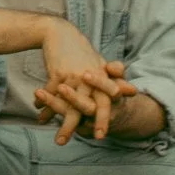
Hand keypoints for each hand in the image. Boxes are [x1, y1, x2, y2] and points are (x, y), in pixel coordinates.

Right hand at [31, 20, 132, 144]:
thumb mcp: (99, 63)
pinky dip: (44, 105)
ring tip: (60, 141)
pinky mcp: (58, 73)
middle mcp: (89, 78)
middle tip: (96, 139)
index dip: (105, 117)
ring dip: (62, 124)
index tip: (103, 134)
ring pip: (69, 106)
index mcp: (101, 76)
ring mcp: (73, 76)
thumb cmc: (80, 51)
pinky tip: (40, 115)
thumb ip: (115, 79)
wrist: (58, 32)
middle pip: (90, 106)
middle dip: (92, 123)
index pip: (106, 100)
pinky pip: (51, 94)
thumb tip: (134, 91)